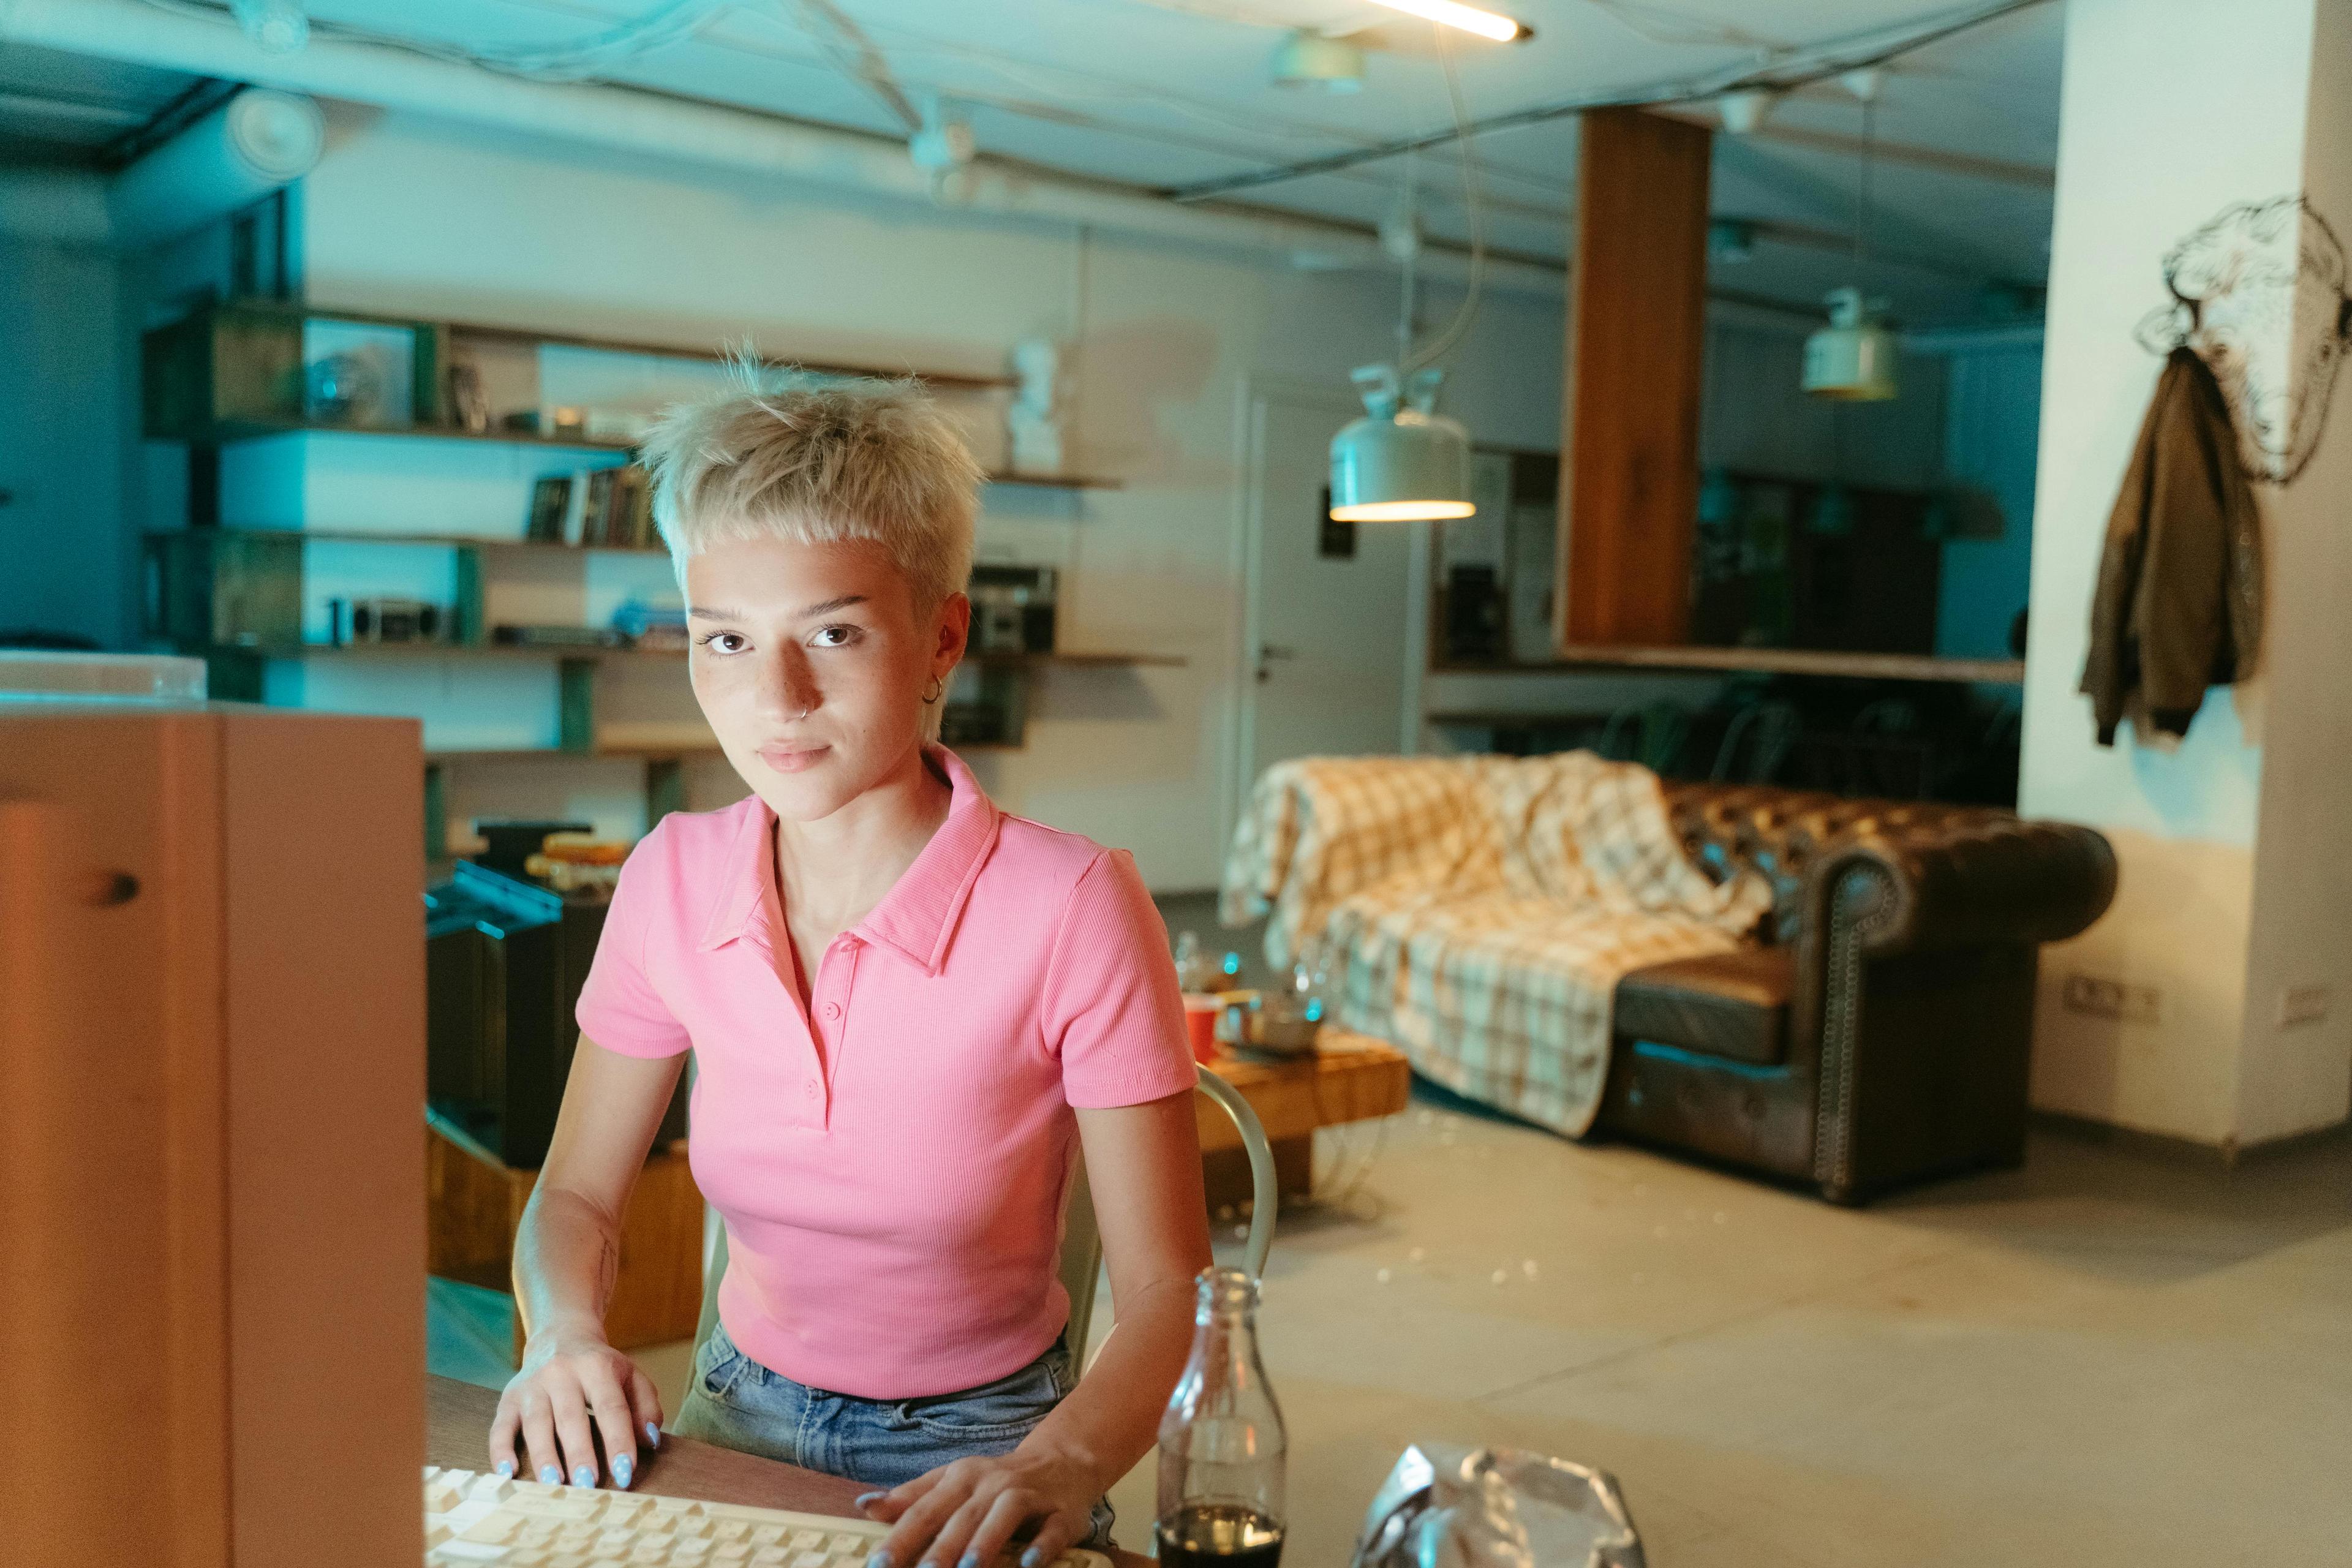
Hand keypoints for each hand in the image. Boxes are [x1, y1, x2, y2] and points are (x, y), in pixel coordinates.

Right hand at [490, 1326, 665, 1490]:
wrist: (560, 1335)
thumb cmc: (601, 1368)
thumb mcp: (631, 1376)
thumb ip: (646, 1407)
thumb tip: (650, 1440)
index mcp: (597, 1367)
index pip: (611, 1408)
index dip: (619, 1441)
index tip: (625, 1473)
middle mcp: (562, 1373)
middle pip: (571, 1417)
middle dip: (579, 1453)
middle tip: (587, 1485)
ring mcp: (532, 1385)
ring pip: (536, 1423)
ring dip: (544, 1456)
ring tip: (554, 1485)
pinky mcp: (509, 1397)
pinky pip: (501, 1426)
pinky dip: (501, 1450)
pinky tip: (508, 1474)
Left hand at [858, 1449, 1098, 1567]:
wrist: (1063, 1459)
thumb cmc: (996, 1480)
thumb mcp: (952, 1481)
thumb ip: (912, 1497)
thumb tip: (865, 1505)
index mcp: (960, 1478)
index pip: (924, 1509)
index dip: (900, 1538)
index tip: (878, 1564)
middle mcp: (992, 1484)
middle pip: (962, 1516)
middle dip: (940, 1548)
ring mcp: (1028, 1496)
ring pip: (1004, 1516)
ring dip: (985, 1543)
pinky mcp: (1061, 1513)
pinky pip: (1052, 1529)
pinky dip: (1041, 1546)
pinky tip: (1029, 1564)